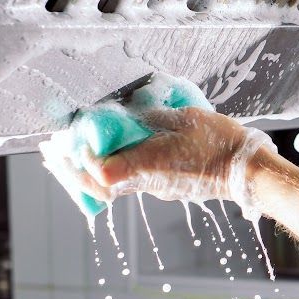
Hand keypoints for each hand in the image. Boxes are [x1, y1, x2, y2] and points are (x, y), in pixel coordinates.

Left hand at [78, 108, 277, 214]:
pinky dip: (106, 171)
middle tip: (52, 153)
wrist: (246, 170)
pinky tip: (103, 156)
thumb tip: (125, 110)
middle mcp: (146, 181)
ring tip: (68, 155)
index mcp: (148, 164)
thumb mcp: (183, 118)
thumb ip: (150, 114)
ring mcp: (154, 188)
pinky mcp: (163, 187)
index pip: (99, 171)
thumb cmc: (219, 142)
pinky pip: (126, 182)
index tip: (67, 141)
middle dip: (70, 170)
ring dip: (84, 172)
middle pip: (96, 186)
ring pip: (109, 186)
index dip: (79, 159)